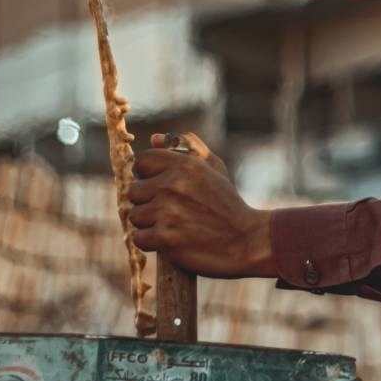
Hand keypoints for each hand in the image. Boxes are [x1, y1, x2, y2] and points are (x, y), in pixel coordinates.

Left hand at [127, 132, 275, 278]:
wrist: (246, 241)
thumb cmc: (228, 204)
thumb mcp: (215, 169)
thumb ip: (188, 148)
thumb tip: (153, 138)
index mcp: (184, 165)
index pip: (141, 161)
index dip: (147, 175)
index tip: (159, 186)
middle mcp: (173, 184)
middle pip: (133, 191)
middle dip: (147, 202)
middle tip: (169, 210)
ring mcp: (168, 212)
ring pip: (135, 216)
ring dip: (150, 224)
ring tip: (173, 226)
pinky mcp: (166, 238)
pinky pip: (139, 238)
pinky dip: (152, 242)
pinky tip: (170, 241)